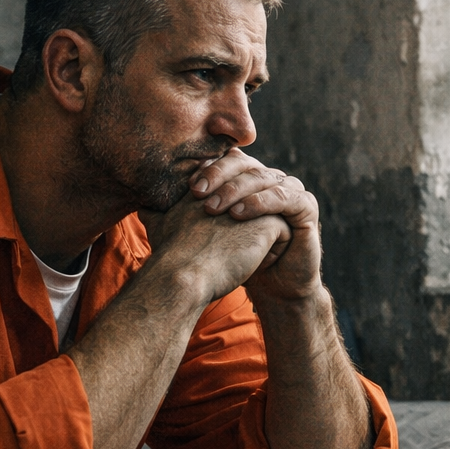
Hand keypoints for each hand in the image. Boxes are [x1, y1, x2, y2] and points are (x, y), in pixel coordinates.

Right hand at [139, 189, 289, 304]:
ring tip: (249, 257)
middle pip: (254, 200)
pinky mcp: (268, 221)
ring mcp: (251, 202)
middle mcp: (232, 186)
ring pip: (271, 215)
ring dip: (264, 237)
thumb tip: (142, 207)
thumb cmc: (168, 257)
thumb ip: (153, 211)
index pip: (230, 188)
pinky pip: (284, 232)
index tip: (218, 240)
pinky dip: (274, 251)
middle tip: (237, 249)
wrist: (181, 274)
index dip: (230, 212)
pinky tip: (258, 264)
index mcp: (207, 183)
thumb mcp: (157, 225)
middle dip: (252, 222)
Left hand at [186, 148, 321, 301]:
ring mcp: (290, 190)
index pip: (227, 161)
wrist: (272, 287)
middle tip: (197, 193)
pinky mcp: (306, 207)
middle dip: (218, 176)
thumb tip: (142, 206)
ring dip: (236, 190)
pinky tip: (240, 215)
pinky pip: (285, 197)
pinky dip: (261, 202)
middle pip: (244, 164)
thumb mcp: (206, 235)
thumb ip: (178, 218)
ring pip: (263, 177)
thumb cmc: (238, 260)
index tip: (185, 187)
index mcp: (248, 179)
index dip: (207, 170)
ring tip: (214, 208)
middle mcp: (270, 179)